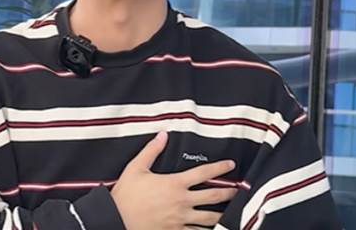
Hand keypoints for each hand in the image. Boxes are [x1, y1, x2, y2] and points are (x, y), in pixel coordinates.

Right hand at [110, 131, 237, 229]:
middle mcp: (182, 201)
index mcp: (175, 184)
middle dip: (229, 193)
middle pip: (214, 196)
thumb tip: (162, 135)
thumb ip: (151, 151)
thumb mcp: (136, 168)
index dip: (220, 167)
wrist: (117, 218)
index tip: (230, 165)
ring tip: (232, 213)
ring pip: (210, 218)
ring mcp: (181, 218)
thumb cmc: (126, 195)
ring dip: (223, 214)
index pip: (204, 173)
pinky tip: (212, 228)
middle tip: (238, 191)